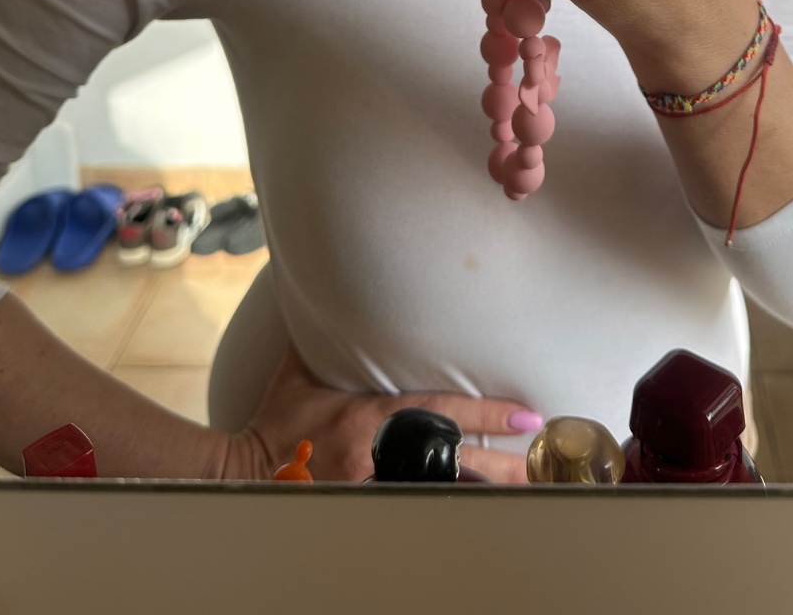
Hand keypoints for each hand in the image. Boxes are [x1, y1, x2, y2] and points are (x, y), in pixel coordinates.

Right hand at [228, 341, 537, 483]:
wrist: (248, 473)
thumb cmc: (279, 420)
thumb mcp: (300, 371)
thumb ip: (323, 332)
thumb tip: (324, 282)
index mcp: (371, 419)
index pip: (442, 413)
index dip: (487, 416)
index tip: (527, 414)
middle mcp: (382, 456)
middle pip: (456, 462)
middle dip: (503, 463)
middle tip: (543, 456)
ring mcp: (380, 489)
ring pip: (446, 492)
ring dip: (488, 490)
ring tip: (531, 486)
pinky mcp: (371, 508)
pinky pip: (420, 509)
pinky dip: (452, 508)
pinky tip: (486, 510)